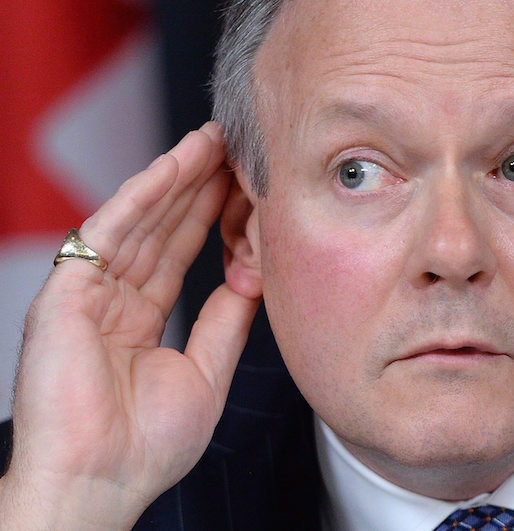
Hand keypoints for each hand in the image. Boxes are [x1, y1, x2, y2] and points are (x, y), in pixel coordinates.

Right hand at [0, 123, 259, 528]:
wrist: (99, 483)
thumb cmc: (146, 445)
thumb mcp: (207, 372)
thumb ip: (225, 321)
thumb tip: (251, 277)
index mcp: (139, 321)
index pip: (180, 254)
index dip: (211, 218)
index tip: (245, 187)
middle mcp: (112, 299)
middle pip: (162, 229)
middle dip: (198, 186)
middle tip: (233, 146)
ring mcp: (87, 292)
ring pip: (139, 221)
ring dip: (175, 178)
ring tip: (211, 141)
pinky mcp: (65, 292)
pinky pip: (108, 232)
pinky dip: (141, 197)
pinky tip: (173, 167)